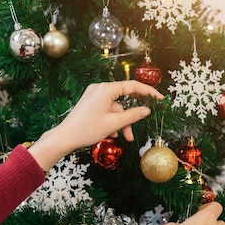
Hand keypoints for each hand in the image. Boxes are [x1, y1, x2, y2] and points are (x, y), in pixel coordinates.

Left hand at [27, 80, 162, 170]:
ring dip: (122, 121)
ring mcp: (94, 96)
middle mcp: (100, 89)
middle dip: (133, 112)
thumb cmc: (87, 129)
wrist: (64, 137)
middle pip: (124, 96)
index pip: (132, 86)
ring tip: (126, 137)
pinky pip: (107, 110)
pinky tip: (113, 134)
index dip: (148, 92)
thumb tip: (146, 110)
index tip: (159, 100)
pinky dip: (113, 121)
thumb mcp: (113, 123)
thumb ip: (132, 115)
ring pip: (116, 107)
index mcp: (106, 89)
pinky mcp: (90, 104)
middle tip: (147, 116)